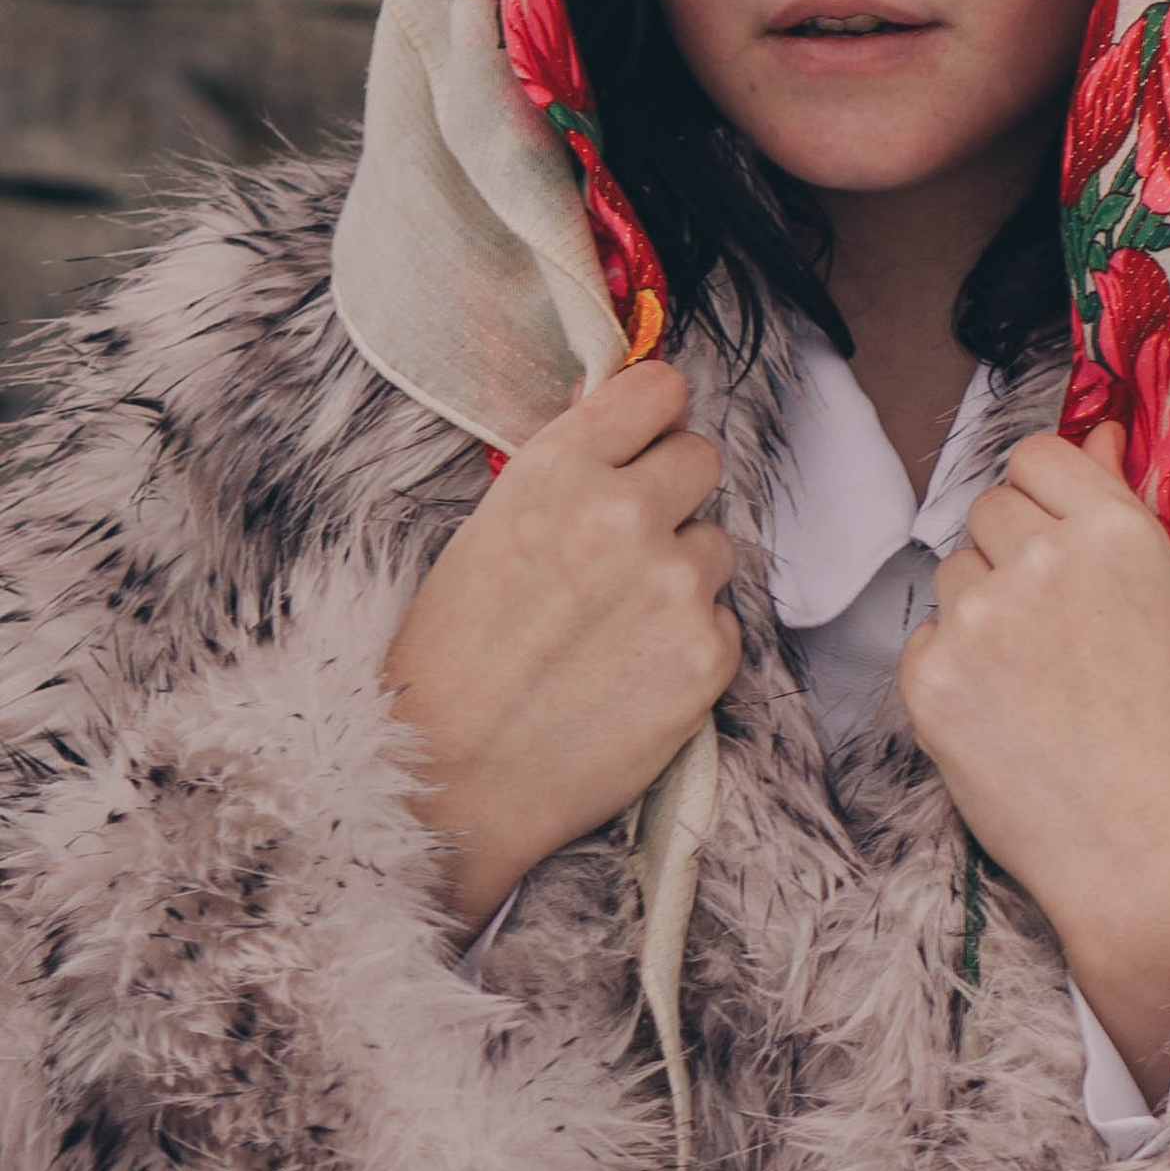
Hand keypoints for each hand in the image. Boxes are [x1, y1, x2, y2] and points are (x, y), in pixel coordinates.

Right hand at [382, 362, 739, 935]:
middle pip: (701, 458)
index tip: (643, 442)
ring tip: (612, 628)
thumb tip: (620, 412)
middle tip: (624, 547)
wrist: (445, 781)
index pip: (658, 388)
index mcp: (558, 470)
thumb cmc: (451, 659)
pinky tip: (630, 675)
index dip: (652, 418)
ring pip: (715, 545)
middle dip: (670, 495)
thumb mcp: (489, 530)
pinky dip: (689, 644)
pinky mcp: (709, 655)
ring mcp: (675, 585)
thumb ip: (566, 472)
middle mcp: (625, 514)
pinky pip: (723, 621)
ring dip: (680, 574)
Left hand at [898, 426, 1169, 1109]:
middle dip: (1010, 552)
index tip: (1058, 541)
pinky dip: (952, 671)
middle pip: (987, 508)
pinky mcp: (929, 679)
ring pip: (952, 573)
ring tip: (1036, 682)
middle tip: (1055, 629)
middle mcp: (1042, 558)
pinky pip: (924, 640)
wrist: (1149, 850)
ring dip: (980, 611)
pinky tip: (1004, 716)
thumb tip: (1094, 432)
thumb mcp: (1165, 599)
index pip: (1036, 455)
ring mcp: (979, 618)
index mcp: (1114, 530)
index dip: (1044, 497)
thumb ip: (1116, 505)